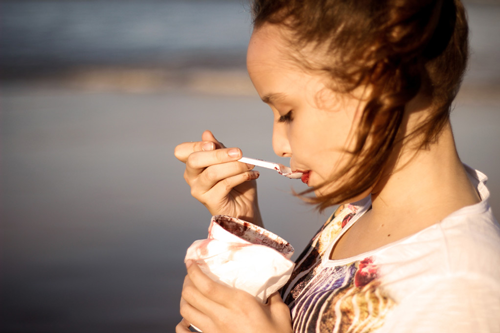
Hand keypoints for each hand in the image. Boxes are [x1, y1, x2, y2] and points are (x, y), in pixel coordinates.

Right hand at [174, 130, 261, 225]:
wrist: (246, 206)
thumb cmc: (237, 182)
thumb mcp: (230, 160)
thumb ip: (218, 148)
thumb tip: (206, 134)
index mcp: (193, 164)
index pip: (182, 151)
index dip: (195, 145)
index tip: (213, 144)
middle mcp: (191, 177)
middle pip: (194, 160)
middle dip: (217, 154)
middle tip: (239, 153)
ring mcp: (198, 190)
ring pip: (212, 173)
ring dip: (235, 166)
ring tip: (250, 165)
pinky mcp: (210, 201)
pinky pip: (225, 184)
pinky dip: (241, 176)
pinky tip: (251, 175)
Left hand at [176, 260, 292, 332]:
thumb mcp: (280, 314)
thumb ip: (273, 297)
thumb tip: (270, 287)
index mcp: (238, 303)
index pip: (206, 285)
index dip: (193, 271)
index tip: (190, 262)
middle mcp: (221, 316)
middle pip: (191, 295)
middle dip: (187, 282)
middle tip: (191, 276)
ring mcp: (213, 332)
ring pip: (186, 312)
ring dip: (184, 300)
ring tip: (190, 294)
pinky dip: (181, 326)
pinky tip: (185, 321)